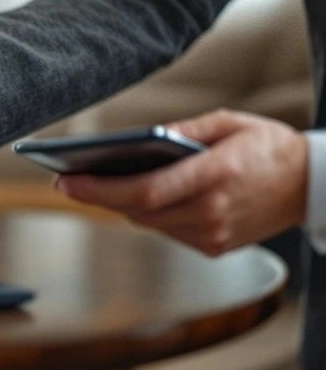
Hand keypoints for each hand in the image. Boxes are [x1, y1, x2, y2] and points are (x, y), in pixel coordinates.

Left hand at [55, 110, 307, 256]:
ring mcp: (214, 234)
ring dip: (122, 205)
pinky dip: (149, 214)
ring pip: (149, 223)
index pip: (144, 190)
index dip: (100, 189)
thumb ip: (183, 129)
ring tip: (95, 185)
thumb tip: (141, 139)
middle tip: (69, 181)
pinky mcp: (215, 247)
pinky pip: (167, 231)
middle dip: (100, 196)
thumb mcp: (227, 122)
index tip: (68, 181)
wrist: (312, 185)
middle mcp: (213, 211)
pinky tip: (135, 196)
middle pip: (138, 210)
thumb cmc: (268, 147)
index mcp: (215, 175)